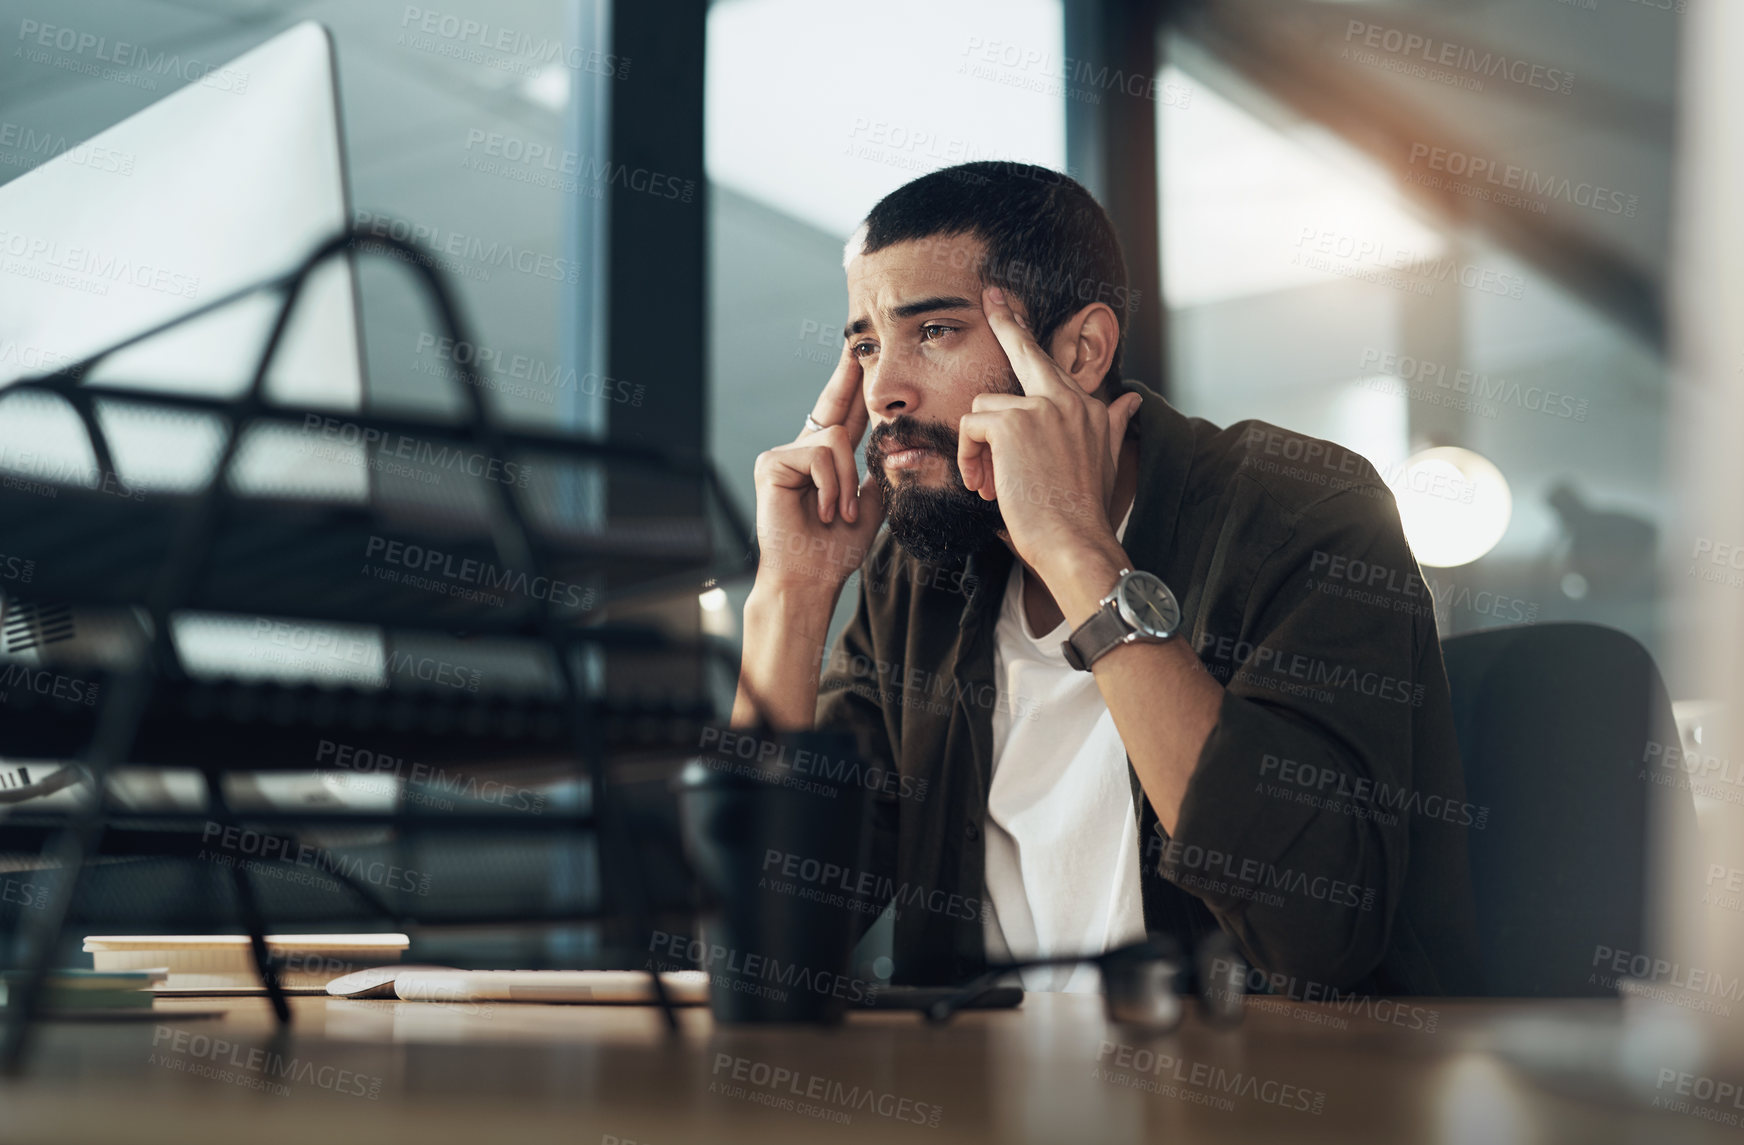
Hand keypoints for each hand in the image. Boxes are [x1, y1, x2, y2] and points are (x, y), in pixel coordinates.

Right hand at [749, 337, 885, 597]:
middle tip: (859, 341)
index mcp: (824, 461)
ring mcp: (783, 454)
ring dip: (846, 482)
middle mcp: (801, 451)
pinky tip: (822, 512)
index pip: (843, 415)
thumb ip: (876, 473)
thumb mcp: (868, 506)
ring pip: (835, 439)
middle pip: (832, 403)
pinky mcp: (771, 462)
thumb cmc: (834, 550)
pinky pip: (819, 455)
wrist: (809, 578)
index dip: (853, 385)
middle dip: (847, 374)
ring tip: (838, 513)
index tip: (862, 356)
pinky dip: (830, 487)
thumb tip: (895, 443)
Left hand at [958, 285, 1142, 578]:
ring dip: (979, 449)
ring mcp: (1041, 408)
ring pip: (985, 409)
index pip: (1051, 364)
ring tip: (991, 484)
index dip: (1025, 335)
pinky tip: (984, 485)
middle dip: (1006, 320)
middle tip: (990, 296)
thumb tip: (1132, 400)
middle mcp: (1067, 400)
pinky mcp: (1012, 425)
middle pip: (1026, 350)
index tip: (1007, 305)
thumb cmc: (1083, 511)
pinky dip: (969, 457)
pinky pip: (972, 427)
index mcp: (1087, 408)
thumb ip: (1112, 424)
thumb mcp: (1104, 461)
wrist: (1076, 541)